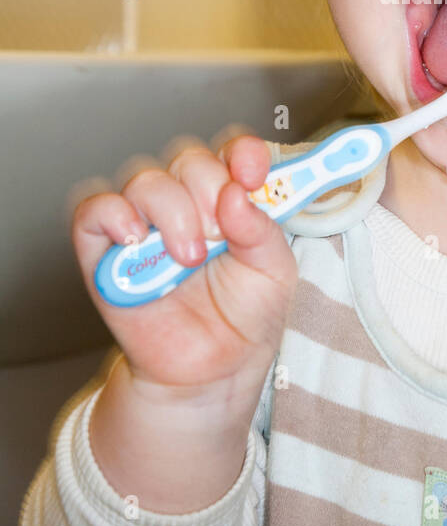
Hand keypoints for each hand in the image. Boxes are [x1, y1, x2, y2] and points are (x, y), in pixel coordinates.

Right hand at [70, 133, 297, 395]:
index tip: (252, 173)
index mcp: (229, 199)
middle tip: (221, 233)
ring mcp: (145, 225)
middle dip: (208, 187)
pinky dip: (113, 215)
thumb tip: (238, 194)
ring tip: (191, 256)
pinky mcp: (105, 253)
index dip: (241, 153)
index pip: (231, 151)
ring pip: (145, 179)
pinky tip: (137, 238)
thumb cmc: (244, 318)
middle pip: (188, 159)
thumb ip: (263, 231)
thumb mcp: (274, 273)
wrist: (212, 373)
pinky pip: (93, 210)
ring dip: (172, 210)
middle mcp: (186, 203)